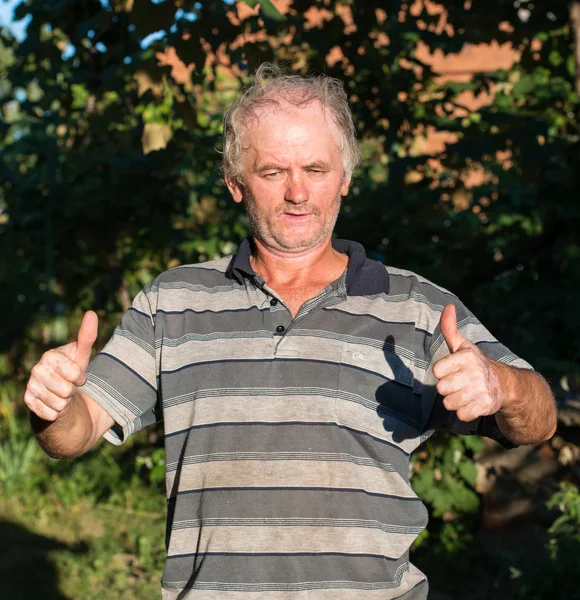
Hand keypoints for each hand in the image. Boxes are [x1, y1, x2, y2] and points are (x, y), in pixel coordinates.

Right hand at [24, 311, 98, 421]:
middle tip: (68, 387)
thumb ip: (87, 336)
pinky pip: (50, 414)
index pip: (74, 374)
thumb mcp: (82, 355)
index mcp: (49, 356)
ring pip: (59, 404)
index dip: (80, 378)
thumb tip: (91, 313)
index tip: (78, 376)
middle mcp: (36, 370)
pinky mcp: (28, 403)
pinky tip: (53, 405)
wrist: (59, 394)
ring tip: (61, 395)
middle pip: (66, 390)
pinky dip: (56, 413)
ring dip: (65, 403)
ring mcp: (30, 386)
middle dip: (72, 391)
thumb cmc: (72, 371)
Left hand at [433, 304, 503, 421]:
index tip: (452, 369)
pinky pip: (461, 415)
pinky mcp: (485, 406)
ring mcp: (481, 390)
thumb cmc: (475, 364)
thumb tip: (448, 306)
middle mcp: (475, 373)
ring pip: (449, 403)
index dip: (442, 372)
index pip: (437, 370)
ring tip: (466, 393)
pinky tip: (472, 403)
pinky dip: (464, 412)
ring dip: (455, 401)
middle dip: (448, 388)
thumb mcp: (462, 345)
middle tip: (459, 383)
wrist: (505, 385)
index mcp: (467, 356)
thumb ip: (450, 328)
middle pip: (441, 388)